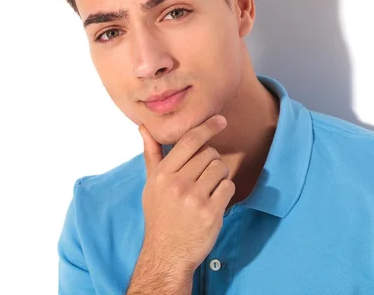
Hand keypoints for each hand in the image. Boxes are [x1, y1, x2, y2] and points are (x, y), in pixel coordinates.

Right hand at [137, 115, 235, 274]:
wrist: (167, 254)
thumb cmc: (160, 216)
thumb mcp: (151, 185)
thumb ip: (152, 155)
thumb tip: (144, 128)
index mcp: (163, 174)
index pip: (189, 141)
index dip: (207, 127)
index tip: (221, 120)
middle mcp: (178, 184)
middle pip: (209, 154)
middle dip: (211, 162)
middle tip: (203, 178)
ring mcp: (195, 198)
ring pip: (221, 168)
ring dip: (219, 177)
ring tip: (208, 191)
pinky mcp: (211, 212)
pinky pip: (228, 187)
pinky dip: (225, 192)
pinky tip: (214, 202)